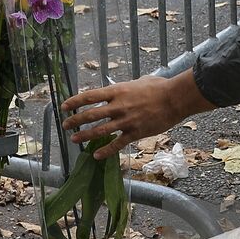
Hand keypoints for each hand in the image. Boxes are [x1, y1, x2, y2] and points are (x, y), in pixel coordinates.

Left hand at [61, 70, 213, 159]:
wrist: (175, 99)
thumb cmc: (159, 87)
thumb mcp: (139, 82)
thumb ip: (127, 88)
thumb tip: (122, 89)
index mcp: (117, 91)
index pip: (89, 96)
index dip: (74, 102)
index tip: (64, 106)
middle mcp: (118, 106)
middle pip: (90, 114)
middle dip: (75, 121)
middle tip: (65, 126)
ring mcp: (126, 121)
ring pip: (100, 131)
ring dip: (85, 136)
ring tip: (74, 140)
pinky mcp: (135, 133)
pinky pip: (117, 144)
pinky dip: (106, 151)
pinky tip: (97, 156)